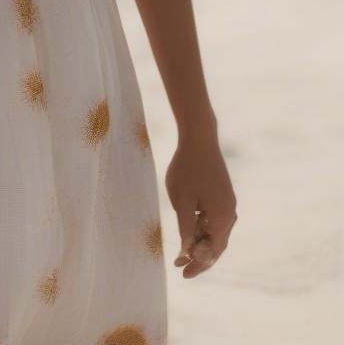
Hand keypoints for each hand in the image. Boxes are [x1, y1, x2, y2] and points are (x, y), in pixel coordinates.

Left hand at [165, 125, 237, 277]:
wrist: (199, 139)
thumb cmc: (187, 169)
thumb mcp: (181, 201)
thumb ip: (185, 228)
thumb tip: (187, 252)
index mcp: (222, 218)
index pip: (213, 251)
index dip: (198, 264)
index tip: (181, 271)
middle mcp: (230, 214)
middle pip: (217, 245)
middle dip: (200, 259)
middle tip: (183, 270)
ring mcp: (228, 205)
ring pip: (216, 233)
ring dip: (200, 244)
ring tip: (183, 255)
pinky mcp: (223, 196)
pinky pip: (215, 220)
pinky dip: (203, 230)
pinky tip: (190, 232)